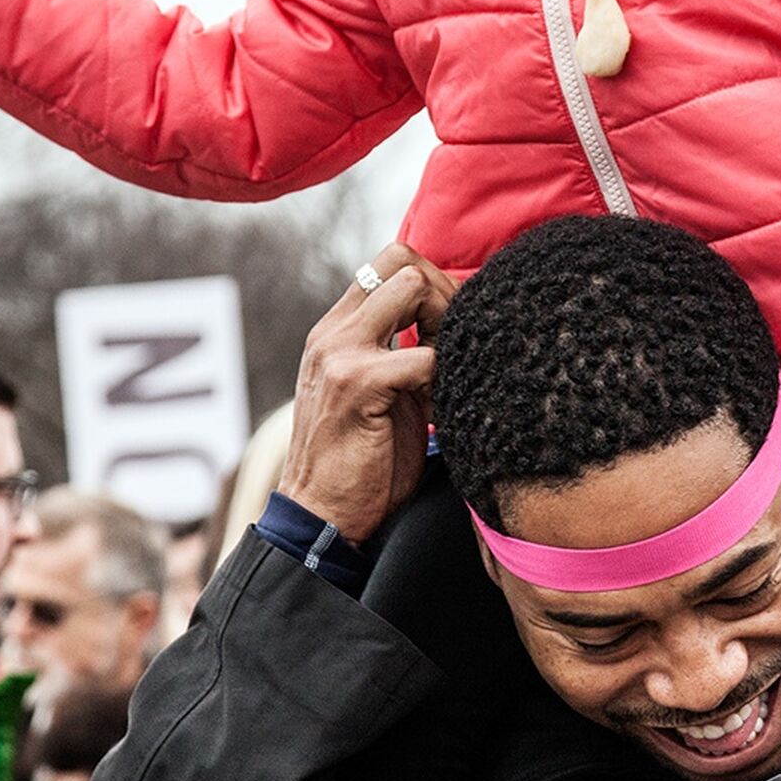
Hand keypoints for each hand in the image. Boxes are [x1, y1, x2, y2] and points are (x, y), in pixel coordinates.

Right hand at [280, 245, 457, 545]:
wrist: (320, 518)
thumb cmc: (359, 462)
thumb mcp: (377, 392)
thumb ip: (400, 352)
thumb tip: (457, 323)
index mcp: (337, 330)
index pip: (389, 263)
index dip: (432, 284)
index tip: (451, 331)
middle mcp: (334, 331)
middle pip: (404, 262)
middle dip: (445, 295)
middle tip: (459, 348)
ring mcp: (342, 353)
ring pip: (414, 288)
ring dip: (447, 327)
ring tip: (450, 375)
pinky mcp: (358, 383)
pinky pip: (426, 355)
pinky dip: (447, 380)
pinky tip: (445, 412)